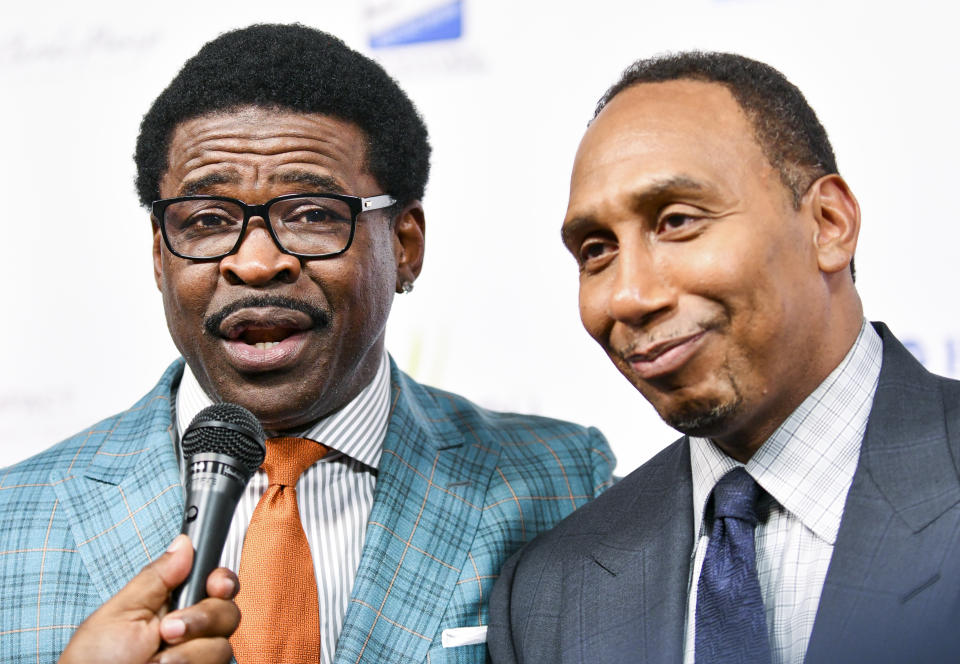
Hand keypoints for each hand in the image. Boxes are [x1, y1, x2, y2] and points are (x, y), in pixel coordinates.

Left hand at [58, 534, 239, 663]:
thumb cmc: (94, 662)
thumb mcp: (120, 612)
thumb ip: (156, 577)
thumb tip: (183, 543)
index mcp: (169, 606)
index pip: (213, 583)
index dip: (221, 579)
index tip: (214, 583)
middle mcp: (188, 630)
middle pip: (227, 609)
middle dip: (202, 617)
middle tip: (169, 629)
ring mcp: (195, 655)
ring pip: (223, 641)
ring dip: (189, 650)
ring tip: (157, 660)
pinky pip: (219, 663)